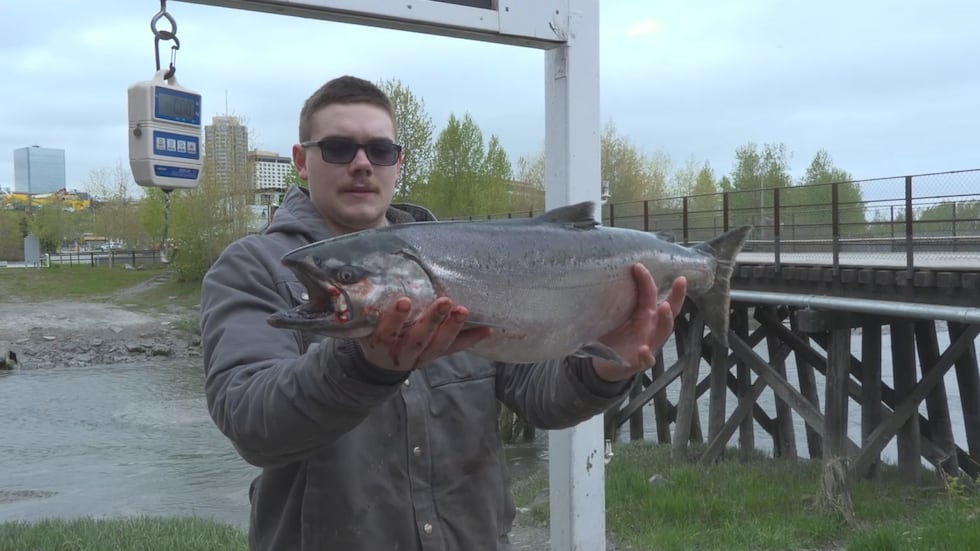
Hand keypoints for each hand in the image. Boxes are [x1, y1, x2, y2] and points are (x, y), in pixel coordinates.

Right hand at [357, 297, 490, 371]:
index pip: (385, 332)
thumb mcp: (361, 323)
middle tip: (445, 302)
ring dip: (452, 328)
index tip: (403, 301)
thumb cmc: (371, 331)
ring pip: (438, 345)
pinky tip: (487, 329)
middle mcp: (400, 353)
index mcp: (379, 343)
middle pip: (417, 339)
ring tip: (463, 311)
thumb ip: (364, 304)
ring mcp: (420, 357)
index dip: (394, 319)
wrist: (378, 363)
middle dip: (432, 321)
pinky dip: (470, 340)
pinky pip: (454, 349)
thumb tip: (358, 270)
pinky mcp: (435, 356)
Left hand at [592, 264, 686, 381]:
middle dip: (677, 295)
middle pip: (670, 310)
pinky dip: (646, 355)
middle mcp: (651, 327)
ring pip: (663, 332)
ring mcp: (649, 344)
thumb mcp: (612, 317)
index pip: (651, 294)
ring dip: (666, 319)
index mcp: (645, 314)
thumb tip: (595, 278)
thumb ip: (610, 303)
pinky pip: (647, 359)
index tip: (638, 265)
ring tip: (664, 307)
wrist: (606, 365)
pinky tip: (643, 350)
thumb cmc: (613, 337)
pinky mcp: (640, 362)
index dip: (647, 280)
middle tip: (680, 281)